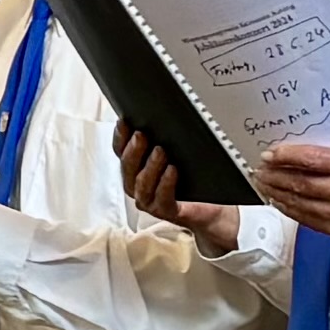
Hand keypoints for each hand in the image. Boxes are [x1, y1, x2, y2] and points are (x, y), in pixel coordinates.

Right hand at [119, 133, 238, 250]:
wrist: (210, 204)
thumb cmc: (189, 177)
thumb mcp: (174, 153)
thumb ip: (161, 139)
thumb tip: (157, 118)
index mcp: (135, 168)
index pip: (121, 151)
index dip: (119, 137)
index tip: (123, 122)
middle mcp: (137, 185)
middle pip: (128, 168)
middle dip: (133, 151)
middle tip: (141, 135)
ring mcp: (150, 200)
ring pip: (142, 184)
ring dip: (150, 166)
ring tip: (160, 151)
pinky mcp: (166, 211)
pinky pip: (162, 199)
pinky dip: (166, 184)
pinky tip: (172, 170)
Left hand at [257, 142, 329, 259]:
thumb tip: (317, 155)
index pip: (313, 158)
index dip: (287, 155)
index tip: (272, 151)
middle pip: (300, 181)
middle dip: (275, 173)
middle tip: (259, 167)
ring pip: (299, 202)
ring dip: (277, 192)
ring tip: (263, 183)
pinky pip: (307, 220)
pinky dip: (290, 210)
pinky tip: (281, 203)